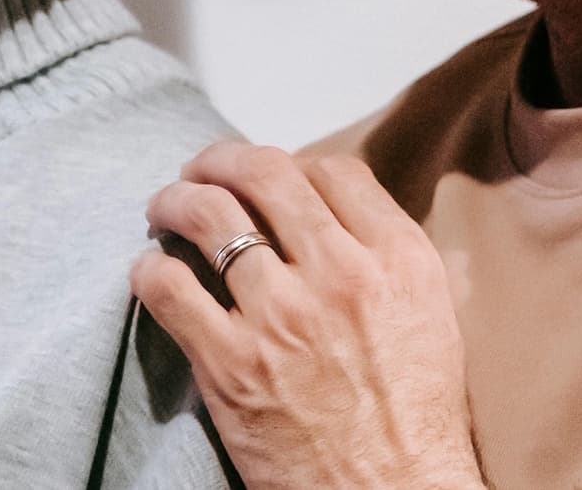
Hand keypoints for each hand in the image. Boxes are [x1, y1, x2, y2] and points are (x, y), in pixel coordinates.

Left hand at [132, 141, 486, 489]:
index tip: (269, 182)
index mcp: (397, 260)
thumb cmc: (416, 421)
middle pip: (265, 174)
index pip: (332, 171)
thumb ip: (390, 255)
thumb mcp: (432, 317)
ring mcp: (282, 318)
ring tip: (165, 206)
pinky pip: (169, 288)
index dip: (291, 164)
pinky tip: (150, 271)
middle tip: (201, 171)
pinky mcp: (232, 366)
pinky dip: (149, 269)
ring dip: (175, 199)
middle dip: (221, 161)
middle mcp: (341, 275)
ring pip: (208, 215)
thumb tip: (339, 211)